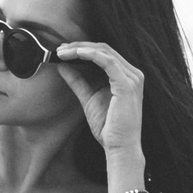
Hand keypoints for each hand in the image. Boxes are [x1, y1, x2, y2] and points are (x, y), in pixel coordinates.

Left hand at [52, 41, 144, 155]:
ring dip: (81, 49)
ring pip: (105, 52)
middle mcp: (132, 74)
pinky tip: (77, 54)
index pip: (104, 53)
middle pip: (104, 49)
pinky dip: (91, 55)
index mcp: (126, 76)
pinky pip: (108, 62)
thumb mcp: (88, 98)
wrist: (119, 146)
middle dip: (79, 46)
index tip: (62, 50)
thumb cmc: (108, 126)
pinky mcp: (127, 84)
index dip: (82, 48)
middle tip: (59, 49)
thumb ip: (77, 81)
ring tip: (63, 52)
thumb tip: (62, 66)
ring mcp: (132, 78)